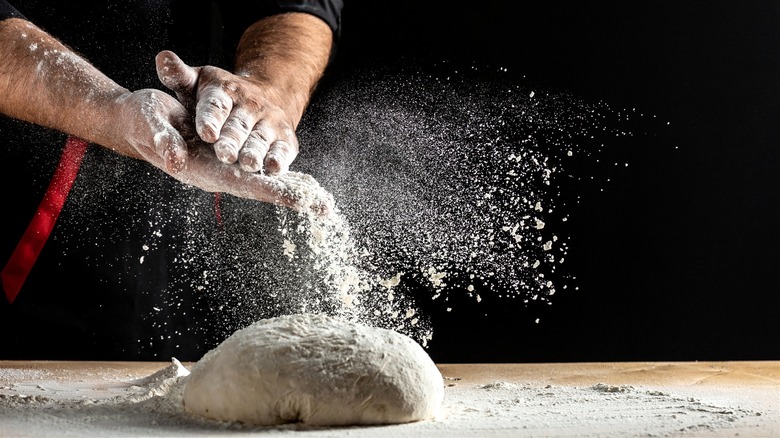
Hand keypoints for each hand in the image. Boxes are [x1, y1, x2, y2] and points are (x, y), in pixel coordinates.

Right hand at [116, 88, 331, 215]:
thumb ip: (163, 141)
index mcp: (202, 169)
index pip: (244, 183)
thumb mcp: (151, 123)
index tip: (298, 200)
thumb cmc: (143, 120)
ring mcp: (224, 167)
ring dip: (292, 191)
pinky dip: (281, 176)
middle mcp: (218, 173)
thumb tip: (176, 159)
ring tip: (322, 203)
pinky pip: (259, 171)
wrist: (138, 121)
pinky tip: (302, 183)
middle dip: (291, 197)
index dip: (271, 191)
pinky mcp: (227, 159)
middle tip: (323, 208)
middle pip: (260, 188)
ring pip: (263, 182)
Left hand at [155, 50, 297, 174]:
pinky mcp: (285, 138)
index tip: (206, 133)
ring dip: (255, 152)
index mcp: (225, 91)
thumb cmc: (220, 98)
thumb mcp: (199, 83)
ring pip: (260, 139)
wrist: (265, 97)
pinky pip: (283, 150)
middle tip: (225, 155)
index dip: (211, 119)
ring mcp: (270, 122)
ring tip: (249, 164)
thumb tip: (163, 58)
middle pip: (239, 126)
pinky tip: (274, 169)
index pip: (216, 105)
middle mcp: (250, 105)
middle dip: (232, 141)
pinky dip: (279, 159)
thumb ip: (179, 77)